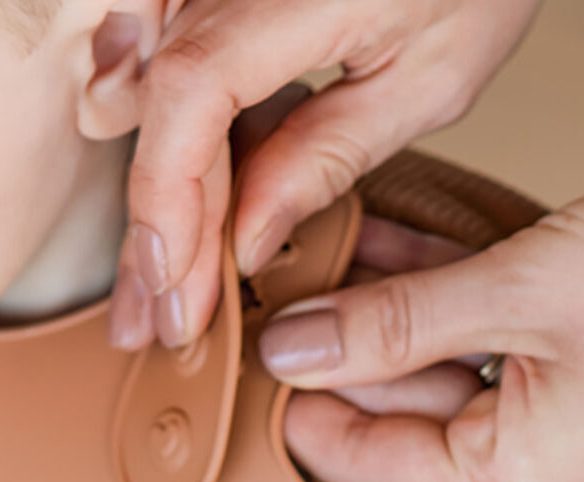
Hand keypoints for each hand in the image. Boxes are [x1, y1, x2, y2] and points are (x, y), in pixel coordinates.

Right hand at [114, 0, 540, 347]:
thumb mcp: (433, 75)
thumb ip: (327, 157)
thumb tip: (245, 242)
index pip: (191, 93)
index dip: (170, 201)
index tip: (179, 287)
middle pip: (159, 103)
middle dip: (156, 224)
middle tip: (160, 319)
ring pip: (150, 90)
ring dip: (151, 191)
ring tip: (154, 283)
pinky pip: (169, 60)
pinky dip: (164, 134)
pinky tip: (169, 206)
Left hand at [260, 139, 583, 481]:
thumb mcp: (522, 286)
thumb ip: (392, 325)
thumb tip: (288, 351)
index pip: (361, 465)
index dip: (296, 401)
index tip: (252, 340)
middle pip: (401, 424)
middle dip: (343, 350)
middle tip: (282, 282)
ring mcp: (572, 451)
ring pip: (446, 382)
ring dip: (391, 316)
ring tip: (329, 248)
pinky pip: (497, 361)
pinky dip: (452, 310)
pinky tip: (393, 249)